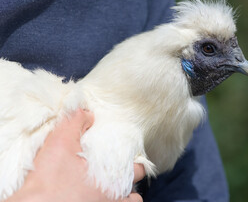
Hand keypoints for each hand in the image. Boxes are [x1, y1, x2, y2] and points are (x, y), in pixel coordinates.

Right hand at [6, 109, 144, 201]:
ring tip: (109, 190)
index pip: (139, 170)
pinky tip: (93, 197)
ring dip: (122, 198)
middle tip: (117, 175)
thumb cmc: (48, 180)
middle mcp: (112, 200)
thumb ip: (76, 122)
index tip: (130, 158)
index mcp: (112, 180)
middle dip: (129, 184)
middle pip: (134, 195)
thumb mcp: (61, 142)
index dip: (137, 163)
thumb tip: (87, 113)